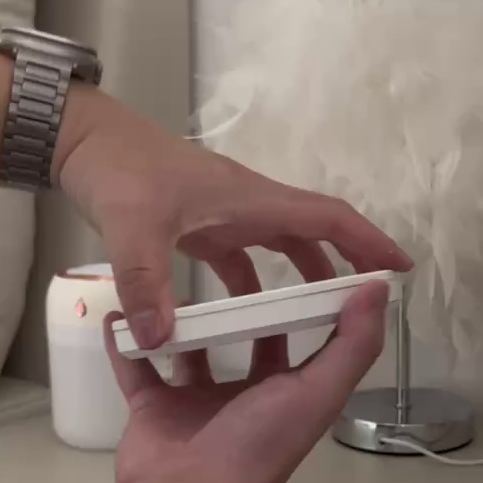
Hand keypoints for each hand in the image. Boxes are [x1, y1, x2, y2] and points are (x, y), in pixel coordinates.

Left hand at [56, 85, 410, 349]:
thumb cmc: (118, 172)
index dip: (368, 241)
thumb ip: (145, 285)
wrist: (82, 141)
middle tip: (371, 301)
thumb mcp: (131, 229)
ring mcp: (225, 213)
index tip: (400, 268)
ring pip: (281, 245)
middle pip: (313, 233)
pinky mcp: (201, 223)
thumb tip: (160, 341)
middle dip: (346, 263)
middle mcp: (247, 205)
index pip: (326, 218)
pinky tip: (249, 316)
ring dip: (304, 275)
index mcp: (250, 201)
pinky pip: (243, 256)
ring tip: (322, 316)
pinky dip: (255, 283)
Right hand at [104, 281, 387, 482]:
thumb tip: (378, 290)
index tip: (294, 260)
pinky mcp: (152, 410)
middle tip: (223, 259)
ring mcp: (195, 405)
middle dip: (236, 308)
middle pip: (242, 343)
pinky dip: (125, 343)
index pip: (301, 342)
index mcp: (288, 395)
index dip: (302, 306)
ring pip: (188, 351)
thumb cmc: (259, 444)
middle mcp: (245, 399)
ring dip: (179, 321)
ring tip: (172, 278)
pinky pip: (137, 369)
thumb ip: (352, 343)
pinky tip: (118, 312)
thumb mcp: (319, 390)